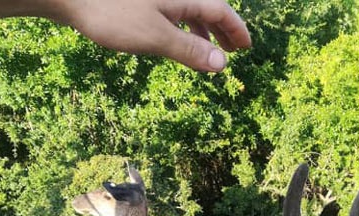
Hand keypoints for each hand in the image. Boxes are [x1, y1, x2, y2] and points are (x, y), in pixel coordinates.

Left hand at [56, 0, 251, 71]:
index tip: (247, 48)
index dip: (237, 30)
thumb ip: (190, 51)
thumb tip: (222, 66)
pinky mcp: (139, 2)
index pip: (221, 11)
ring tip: (207, 52)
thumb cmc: (111, 12)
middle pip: (207, 8)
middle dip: (222, 30)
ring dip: (201, 31)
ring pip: (188, 10)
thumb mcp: (156, 37)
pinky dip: (181, 27)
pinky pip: (171, 12)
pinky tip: (175, 40)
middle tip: (232, 52)